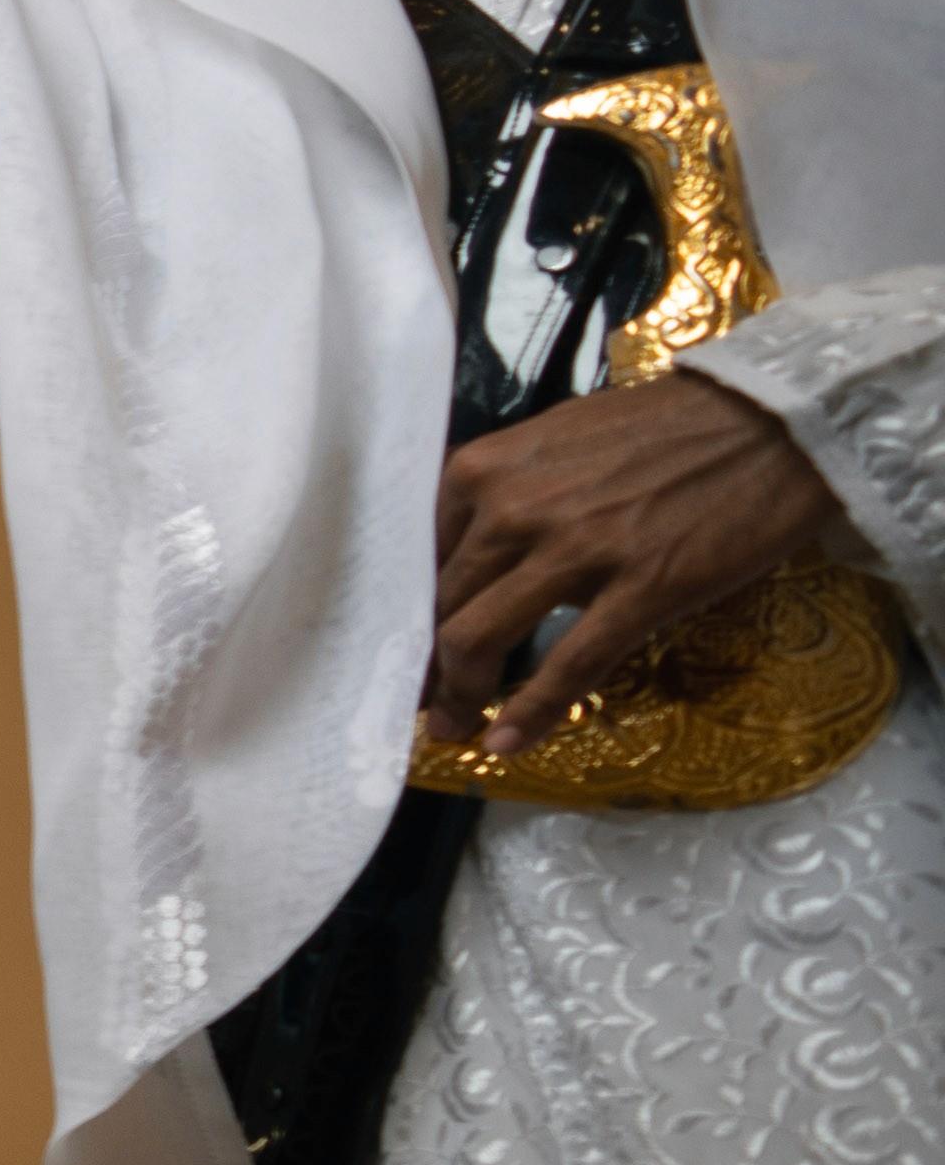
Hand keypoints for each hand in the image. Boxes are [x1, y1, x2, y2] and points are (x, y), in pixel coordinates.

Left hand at [425, 372, 850, 746]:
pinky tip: (509, 742)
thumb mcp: (553, 443)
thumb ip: (499, 495)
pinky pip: (568, 665)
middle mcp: (513, 509)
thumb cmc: (663, 432)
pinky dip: (531, 711)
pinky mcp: (641, 588)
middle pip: (438, 607)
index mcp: (483, 471)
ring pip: (480, 639)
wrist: (771, 423)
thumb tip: (459, 555)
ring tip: (454, 727)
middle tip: (417, 701)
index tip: (394, 648)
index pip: (414, 559)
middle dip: (421, 666)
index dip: (399, 614)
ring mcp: (576, 551)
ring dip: (460, 695)